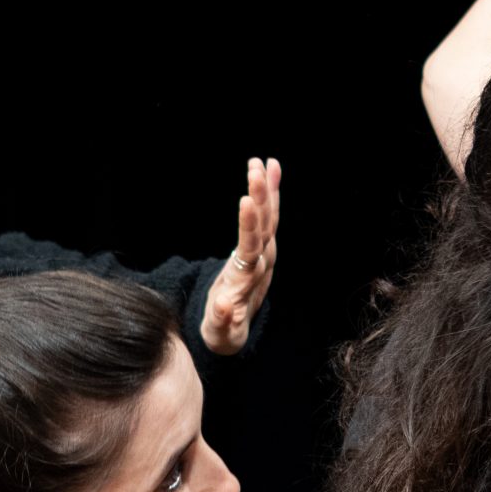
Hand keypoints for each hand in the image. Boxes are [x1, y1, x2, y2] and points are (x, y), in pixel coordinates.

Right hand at [201, 158, 281, 355]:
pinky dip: (270, 192)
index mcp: (248, 279)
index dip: (250, 225)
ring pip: (269, 218)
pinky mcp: (260, 246)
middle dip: (261, 197)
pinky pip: (268, 215)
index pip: (251, 248)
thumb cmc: (222, 329)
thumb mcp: (220, 330)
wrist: (233, 330)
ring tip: (262, 161)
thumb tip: (224, 308)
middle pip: (264, 227)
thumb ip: (222, 320)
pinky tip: (270, 167)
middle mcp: (261, 262)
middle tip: (255, 169)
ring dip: (267, 189)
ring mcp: (263, 253)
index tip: (246, 201)